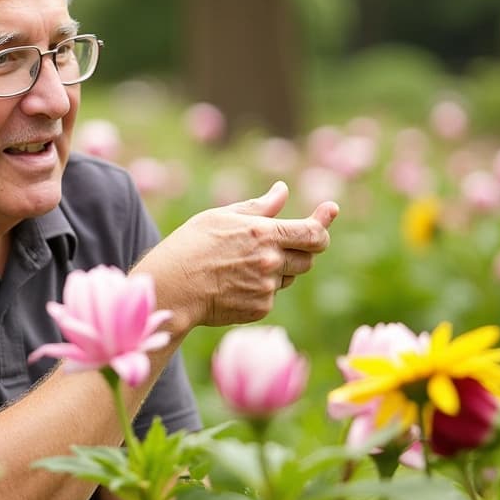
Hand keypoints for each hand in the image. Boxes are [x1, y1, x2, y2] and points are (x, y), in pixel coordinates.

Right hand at [134, 181, 337, 329]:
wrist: (172, 288)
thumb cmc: (191, 245)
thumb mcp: (222, 217)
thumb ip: (259, 206)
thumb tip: (282, 190)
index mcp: (264, 233)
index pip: (314, 233)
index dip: (324, 224)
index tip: (327, 214)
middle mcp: (271, 262)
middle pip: (308, 258)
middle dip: (299, 250)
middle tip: (273, 245)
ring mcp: (267, 288)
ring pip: (288, 277)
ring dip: (278, 269)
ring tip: (242, 265)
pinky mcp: (259, 309)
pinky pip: (271, 297)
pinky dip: (260, 289)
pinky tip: (233, 284)